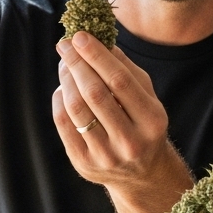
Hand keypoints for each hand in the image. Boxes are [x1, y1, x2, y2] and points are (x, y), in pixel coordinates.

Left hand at [51, 32, 187, 193]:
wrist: (142, 175)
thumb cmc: (143, 125)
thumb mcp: (148, 98)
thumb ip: (128, 70)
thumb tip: (101, 41)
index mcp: (152, 120)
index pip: (120, 80)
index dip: (97, 55)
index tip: (80, 36)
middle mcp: (131, 141)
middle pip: (95, 93)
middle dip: (77, 63)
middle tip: (65, 44)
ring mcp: (106, 156)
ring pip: (77, 109)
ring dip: (66, 80)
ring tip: (64, 64)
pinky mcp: (84, 164)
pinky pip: (64, 125)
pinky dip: (60, 101)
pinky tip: (63, 89)